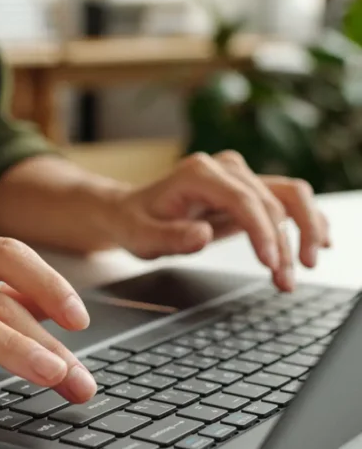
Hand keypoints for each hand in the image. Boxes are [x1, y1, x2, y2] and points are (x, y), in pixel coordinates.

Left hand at [112, 151, 330, 290]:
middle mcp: (225, 168)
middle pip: (272, 201)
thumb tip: (203, 235)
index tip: (271, 263)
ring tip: (302, 268)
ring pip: (289, 197)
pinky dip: (306, 220)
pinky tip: (318, 243)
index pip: (244, 200)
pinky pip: (287, 200)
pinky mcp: (249, 189)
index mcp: (198, 173)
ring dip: (303, 232)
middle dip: (284, 243)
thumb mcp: (141, 237)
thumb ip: (170, 237)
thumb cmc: (135, 223)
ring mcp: (240, 176)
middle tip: (285, 280)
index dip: (263, 232)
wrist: (131, 212)